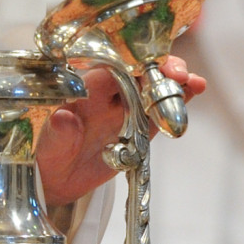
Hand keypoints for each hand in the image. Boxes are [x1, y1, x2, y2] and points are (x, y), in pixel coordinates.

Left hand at [37, 55, 205, 206]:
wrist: (55, 180)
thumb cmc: (48, 157)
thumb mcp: (49, 148)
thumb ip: (59, 133)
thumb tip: (62, 117)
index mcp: (83, 92)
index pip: (110, 69)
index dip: (132, 63)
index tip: (150, 65)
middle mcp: (106, 95)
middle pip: (137, 71)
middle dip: (159, 68)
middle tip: (177, 75)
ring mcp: (124, 110)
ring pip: (153, 87)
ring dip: (174, 81)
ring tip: (193, 82)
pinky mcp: (138, 128)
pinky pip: (159, 110)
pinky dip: (177, 100)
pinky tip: (195, 90)